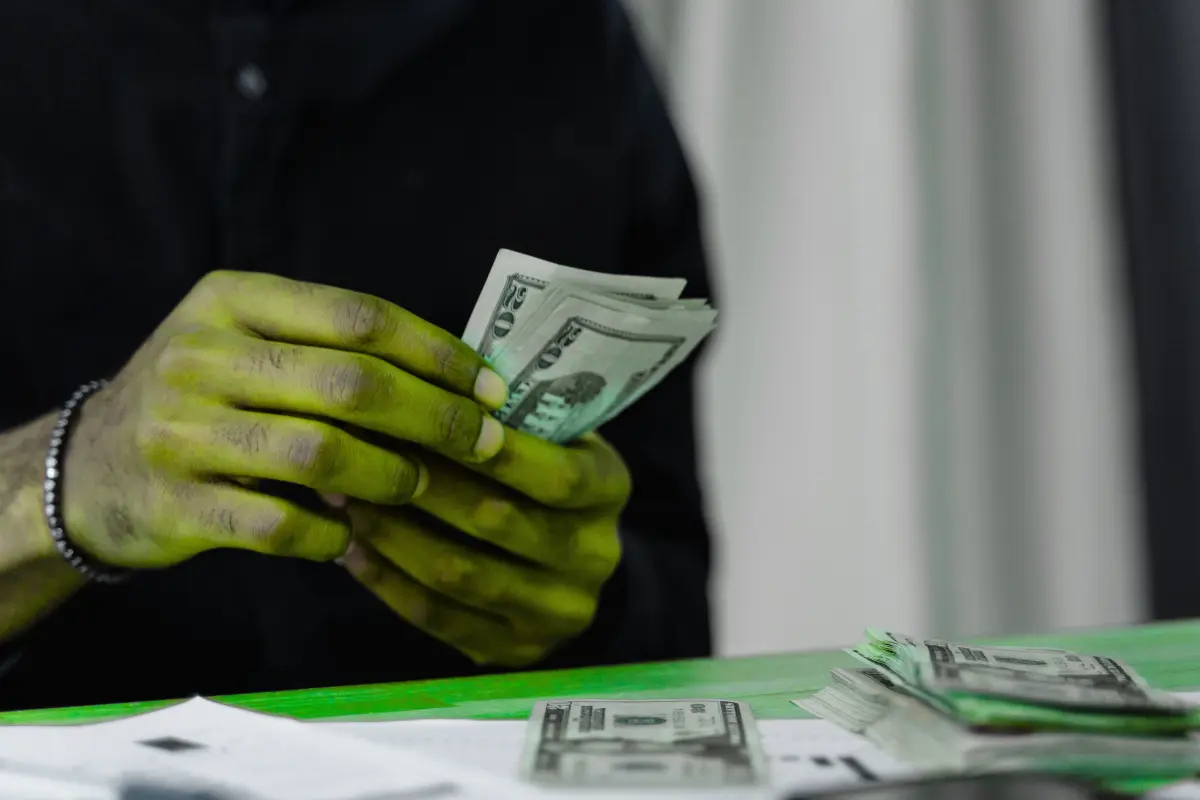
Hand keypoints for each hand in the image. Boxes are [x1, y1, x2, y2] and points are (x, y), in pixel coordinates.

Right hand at [62, 270, 508, 567]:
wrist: (90, 466)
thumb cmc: (204, 397)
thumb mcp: (248, 344)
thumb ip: (331, 348)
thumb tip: (459, 379)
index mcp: (233, 300)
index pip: (359, 316)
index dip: (438, 353)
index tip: (491, 386)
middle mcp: (202, 356)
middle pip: (350, 383)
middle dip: (435, 417)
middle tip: (486, 443)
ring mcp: (181, 431)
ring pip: (319, 454)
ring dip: (388, 477)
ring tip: (418, 486)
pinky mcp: (175, 503)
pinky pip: (278, 526)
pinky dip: (329, 537)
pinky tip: (351, 537)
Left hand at [339, 429, 628, 666]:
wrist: (575, 568)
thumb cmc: (548, 472)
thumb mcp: (555, 435)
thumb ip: (512, 418)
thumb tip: (421, 388)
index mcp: (609, 491)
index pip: (555, 475)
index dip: (494, 452)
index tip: (427, 415)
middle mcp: (591, 557)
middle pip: (496, 522)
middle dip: (419, 483)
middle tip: (356, 448)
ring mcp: (555, 612)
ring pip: (458, 573)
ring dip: (390, 532)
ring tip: (342, 496)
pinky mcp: (512, 651)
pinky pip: (437, 616)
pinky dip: (387, 581)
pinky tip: (349, 548)